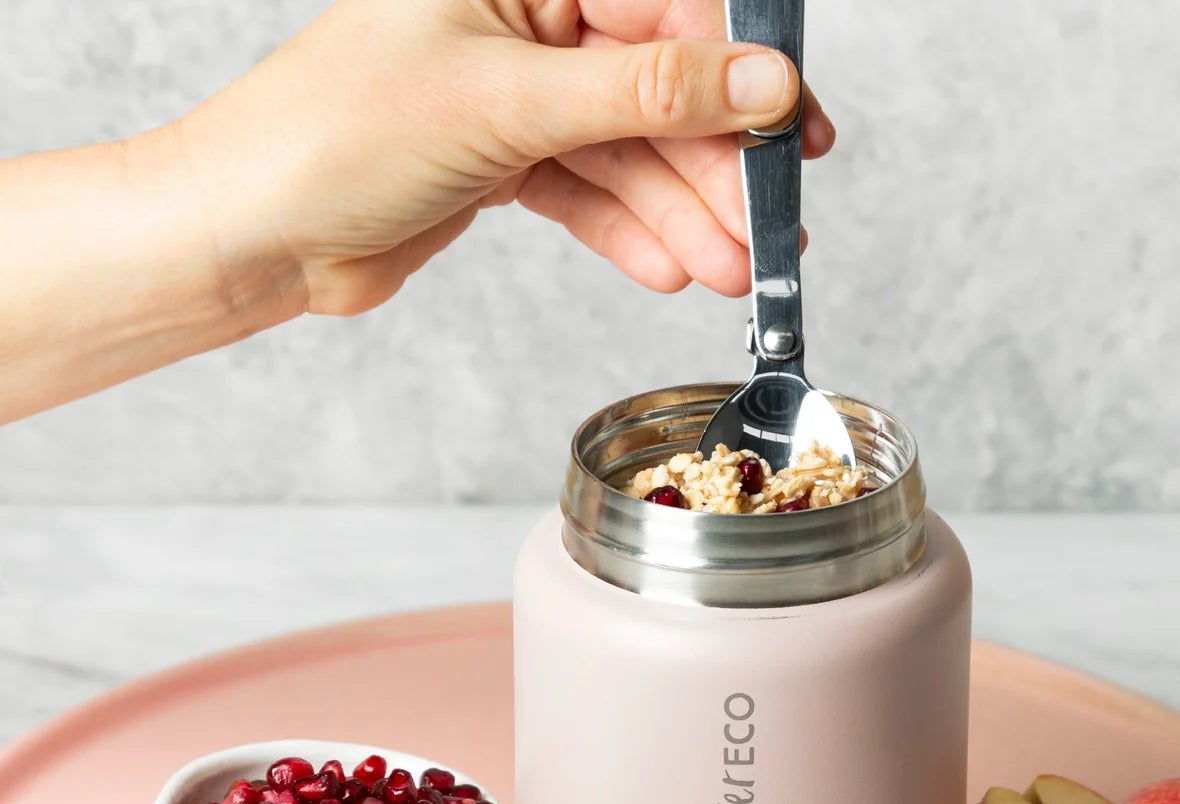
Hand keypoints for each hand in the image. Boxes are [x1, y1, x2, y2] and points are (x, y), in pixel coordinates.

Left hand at [183, 0, 835, 316]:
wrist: (259, 232)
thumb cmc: (338, 134)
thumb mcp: (509, 104)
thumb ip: (645, 95)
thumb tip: (760, 81)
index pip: (662, 10)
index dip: (739, 75)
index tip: (792, 136)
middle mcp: (521, 22)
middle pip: (655, 88)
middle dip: (712, 168)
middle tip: (764, 230)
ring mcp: (514, 94)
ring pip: (628, 151)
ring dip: (681, 215)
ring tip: (726, 272)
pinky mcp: (503, 160)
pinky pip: (589, 192)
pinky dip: (628, 233)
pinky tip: (668, 270)